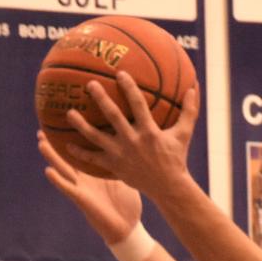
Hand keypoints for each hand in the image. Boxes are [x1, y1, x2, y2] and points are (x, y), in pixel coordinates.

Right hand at [38, 132, 142, 245]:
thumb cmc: (128, 204)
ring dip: (51, 156)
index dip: (72, 138)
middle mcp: (85, 178)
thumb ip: (124, 162)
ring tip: (41, 142)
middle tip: (42, 126)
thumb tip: (135, 143)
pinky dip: (58, 180)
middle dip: (54, 143)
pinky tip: (48, 171)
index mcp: (95, 172)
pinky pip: (68, 189)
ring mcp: (82, 188)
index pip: (81, 151)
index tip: (64, 122)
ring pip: (63, 169)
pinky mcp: (82, 199)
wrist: (128, 228)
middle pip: (67, 157)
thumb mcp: (126, 178)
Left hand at [63, 72, 200, 203]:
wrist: (168, 188)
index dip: (129, 88)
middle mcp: (132, 141)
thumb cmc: (176, 158)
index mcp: (149, 132)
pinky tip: (67, 144)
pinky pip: (93, 159)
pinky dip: (80, 153)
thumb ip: (189, 111)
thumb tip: (194, 87)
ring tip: (69, 112)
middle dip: (101, 99)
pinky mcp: (114, 166)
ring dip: (82, 125)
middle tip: (90, 85)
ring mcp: (121, 154)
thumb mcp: (184, 134)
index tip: (120, 73)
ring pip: (97, 137)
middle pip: (113, 116)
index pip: (138, 105)